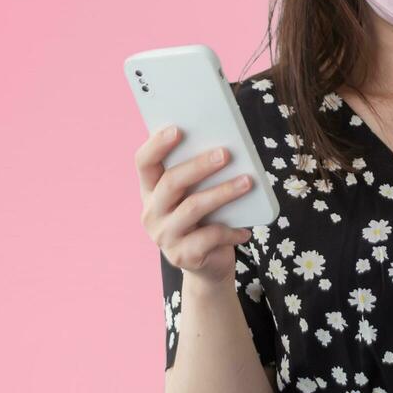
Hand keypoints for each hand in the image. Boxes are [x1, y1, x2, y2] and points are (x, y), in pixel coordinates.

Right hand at [137, 124, 256, 285]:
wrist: (208, 264)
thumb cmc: (206, 219)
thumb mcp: (200, 194)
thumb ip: (204, 174)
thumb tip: (229, 145)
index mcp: (151, 191)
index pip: (144, 163)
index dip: (157, 145)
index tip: (177, 128)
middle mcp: (152, 212)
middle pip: (171, 183)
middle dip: (200, 165)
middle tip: (227, 153)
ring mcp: (164, 236)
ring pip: (193, 207)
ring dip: (223, 192)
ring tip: (248, 182)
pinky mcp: (182, 256)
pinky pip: (209, 237)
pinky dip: (231, 231)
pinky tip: (246, 230)